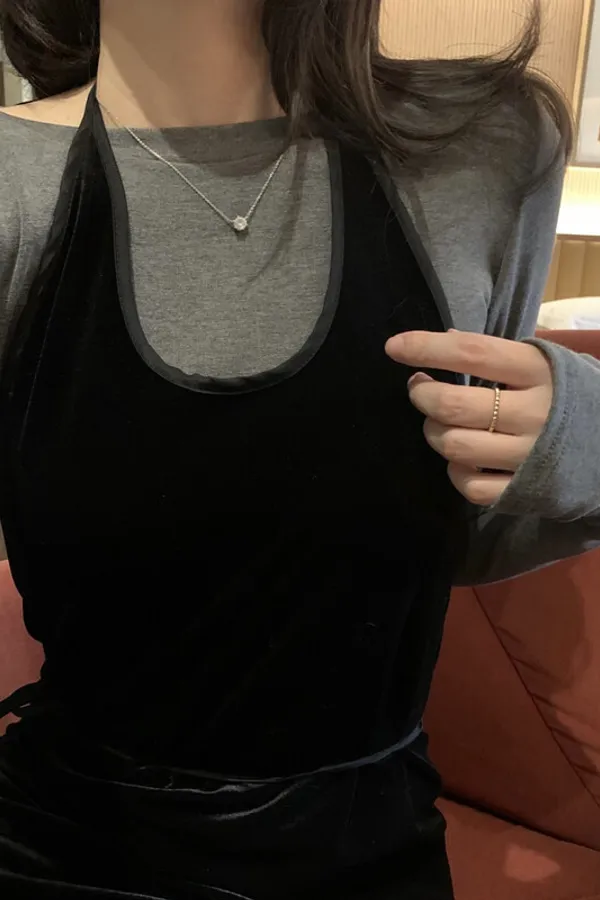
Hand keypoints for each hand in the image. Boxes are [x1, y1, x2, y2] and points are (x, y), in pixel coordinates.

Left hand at [385, 330, 552, 505]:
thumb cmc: (572, 396)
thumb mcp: (548, 363)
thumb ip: (499, 354)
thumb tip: (444, 339)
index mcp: (539, 371)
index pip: (471, 353)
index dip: (426, 348)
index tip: (394, 347)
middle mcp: (534, 413)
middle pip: (454, 405)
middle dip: (422, 395)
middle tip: (419, 388)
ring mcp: (528, 456)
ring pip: (453, 445)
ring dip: (433, 432)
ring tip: (439, 423)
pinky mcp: (523, 490)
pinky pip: (468, 484)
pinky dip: (455, 470)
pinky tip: (461, 458)